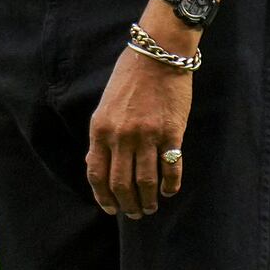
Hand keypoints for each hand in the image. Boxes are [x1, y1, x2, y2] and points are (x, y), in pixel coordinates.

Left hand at [86, 49, 191, 218]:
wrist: (157, 56)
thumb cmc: (129, 80)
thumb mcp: (105, 108)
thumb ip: (102, 137)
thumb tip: (97, 165)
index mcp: (100, 130)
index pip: (97, 173)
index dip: (102, 196)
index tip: (110, 209)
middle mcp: (121, 136)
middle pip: (120, 183)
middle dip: (126, 204)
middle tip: (135, 214)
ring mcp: (147, 135)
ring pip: (145, 180)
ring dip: (147, 200)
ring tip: (151, 207)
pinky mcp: (172, 132)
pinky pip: (171, 167)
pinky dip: (170, 184)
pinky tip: (169, 191)